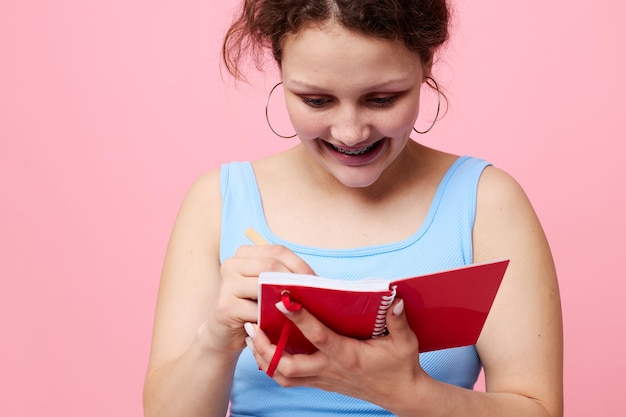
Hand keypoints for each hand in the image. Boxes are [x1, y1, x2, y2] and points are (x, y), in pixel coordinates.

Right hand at [198, 244, 314, 353]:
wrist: (224, 335)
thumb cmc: (252, 309)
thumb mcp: (267, 289)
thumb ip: (284, 278)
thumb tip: (315, 281)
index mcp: (244, 254)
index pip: (278, 251)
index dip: (300, 265)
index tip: (317, 282)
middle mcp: (231, 264)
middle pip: (271, 266)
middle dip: (295, 281)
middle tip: (313, 297)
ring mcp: (226, 284)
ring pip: (264, 286)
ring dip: (285, 299)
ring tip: (301, 309)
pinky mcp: (225, 307)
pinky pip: (257, 310)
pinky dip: (272, 318)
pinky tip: (282, 324)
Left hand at [245, 298, 428, 407]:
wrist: (401, 394)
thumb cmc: (401, 366)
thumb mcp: (405, 342)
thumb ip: (398, 321)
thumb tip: (395, 299)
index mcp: (349, 356)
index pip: (318, 337)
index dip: (298, 319)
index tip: (281, 301)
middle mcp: (331, 369)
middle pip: (288, 365)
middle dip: (266, 346)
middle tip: (253, 324)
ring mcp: (324, 378)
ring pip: (283, 376)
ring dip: (264, 358)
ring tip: (252, 336)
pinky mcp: (321, 382)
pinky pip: (290, 379)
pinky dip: (273, 366)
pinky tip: (266, 350)